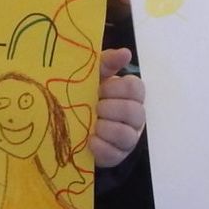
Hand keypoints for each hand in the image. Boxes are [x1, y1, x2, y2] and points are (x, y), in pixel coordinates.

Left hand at [91, 47, 144, 167]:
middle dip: (110, 108)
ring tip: (94, 124)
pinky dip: (100, 146)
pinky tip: (90, 140)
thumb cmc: (87, 97)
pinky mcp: (117, 155)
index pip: (136, 88)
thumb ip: (107, 62)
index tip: (100, 89)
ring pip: (127, 135)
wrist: (72, 126)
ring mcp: (128, 138)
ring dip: (106, 128)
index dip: (117, 89)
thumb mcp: (94, 76)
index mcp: (130, 95)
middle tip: (96, 107)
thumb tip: (125, 52)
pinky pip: (115, 153)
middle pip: (134, 112)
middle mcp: (134, 116)